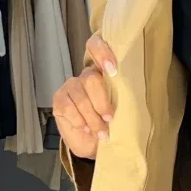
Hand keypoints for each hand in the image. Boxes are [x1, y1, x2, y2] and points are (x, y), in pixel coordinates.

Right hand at [52, 34, 116, 160]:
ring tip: (101, 132)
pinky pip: (68, 107)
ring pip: (80, 96)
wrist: (92, 144)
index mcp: (103, 72)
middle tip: (109, 119)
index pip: (96, 46)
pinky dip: (79, 120)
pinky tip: (85, 128)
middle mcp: (85, 76)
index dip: (102, 52)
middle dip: (101, 102)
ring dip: (92, 117)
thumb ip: (122, 96)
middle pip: (91, 79)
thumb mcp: (121, 110)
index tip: (112, 70)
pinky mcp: (58, 99)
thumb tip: (132, 94)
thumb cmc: (110, 125)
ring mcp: (70, 86)